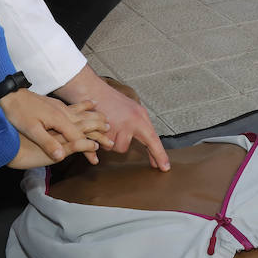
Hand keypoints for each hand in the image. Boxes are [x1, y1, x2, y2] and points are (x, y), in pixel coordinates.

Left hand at [0, 91, 107, 164]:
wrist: (10, 94)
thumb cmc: (18, 113)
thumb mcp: (31, 130)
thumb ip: (47, 143)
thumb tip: (61, 156)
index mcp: (59, 120)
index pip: (77, 136)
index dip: (88, 147)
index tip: (97, 156)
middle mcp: (63, 112)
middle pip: (85, 123)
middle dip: (98, 131)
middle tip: (110, 137)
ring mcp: (60, 107)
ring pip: (82, 114)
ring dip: (95, 117)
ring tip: (106, 118)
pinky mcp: (55, 104)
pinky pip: (75, 108)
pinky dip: (86, 108)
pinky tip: (89, 105)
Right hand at [53, 66, 170, 170]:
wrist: (92, 90)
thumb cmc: (111, 100)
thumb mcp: (132, 110)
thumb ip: (140, 126)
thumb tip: (149, 144)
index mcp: (140, 117)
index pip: (153, 140)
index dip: (159, 155)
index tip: (165, 167)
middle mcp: (131, 122)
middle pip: (124, 147)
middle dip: (116, 142)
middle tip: (113, 129)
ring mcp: (118, 126)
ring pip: (112, 146)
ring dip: (106, 139)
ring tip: (104, 124)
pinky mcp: (104, 129)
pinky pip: (101, 143)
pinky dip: (97, 137)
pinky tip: (97, 126)